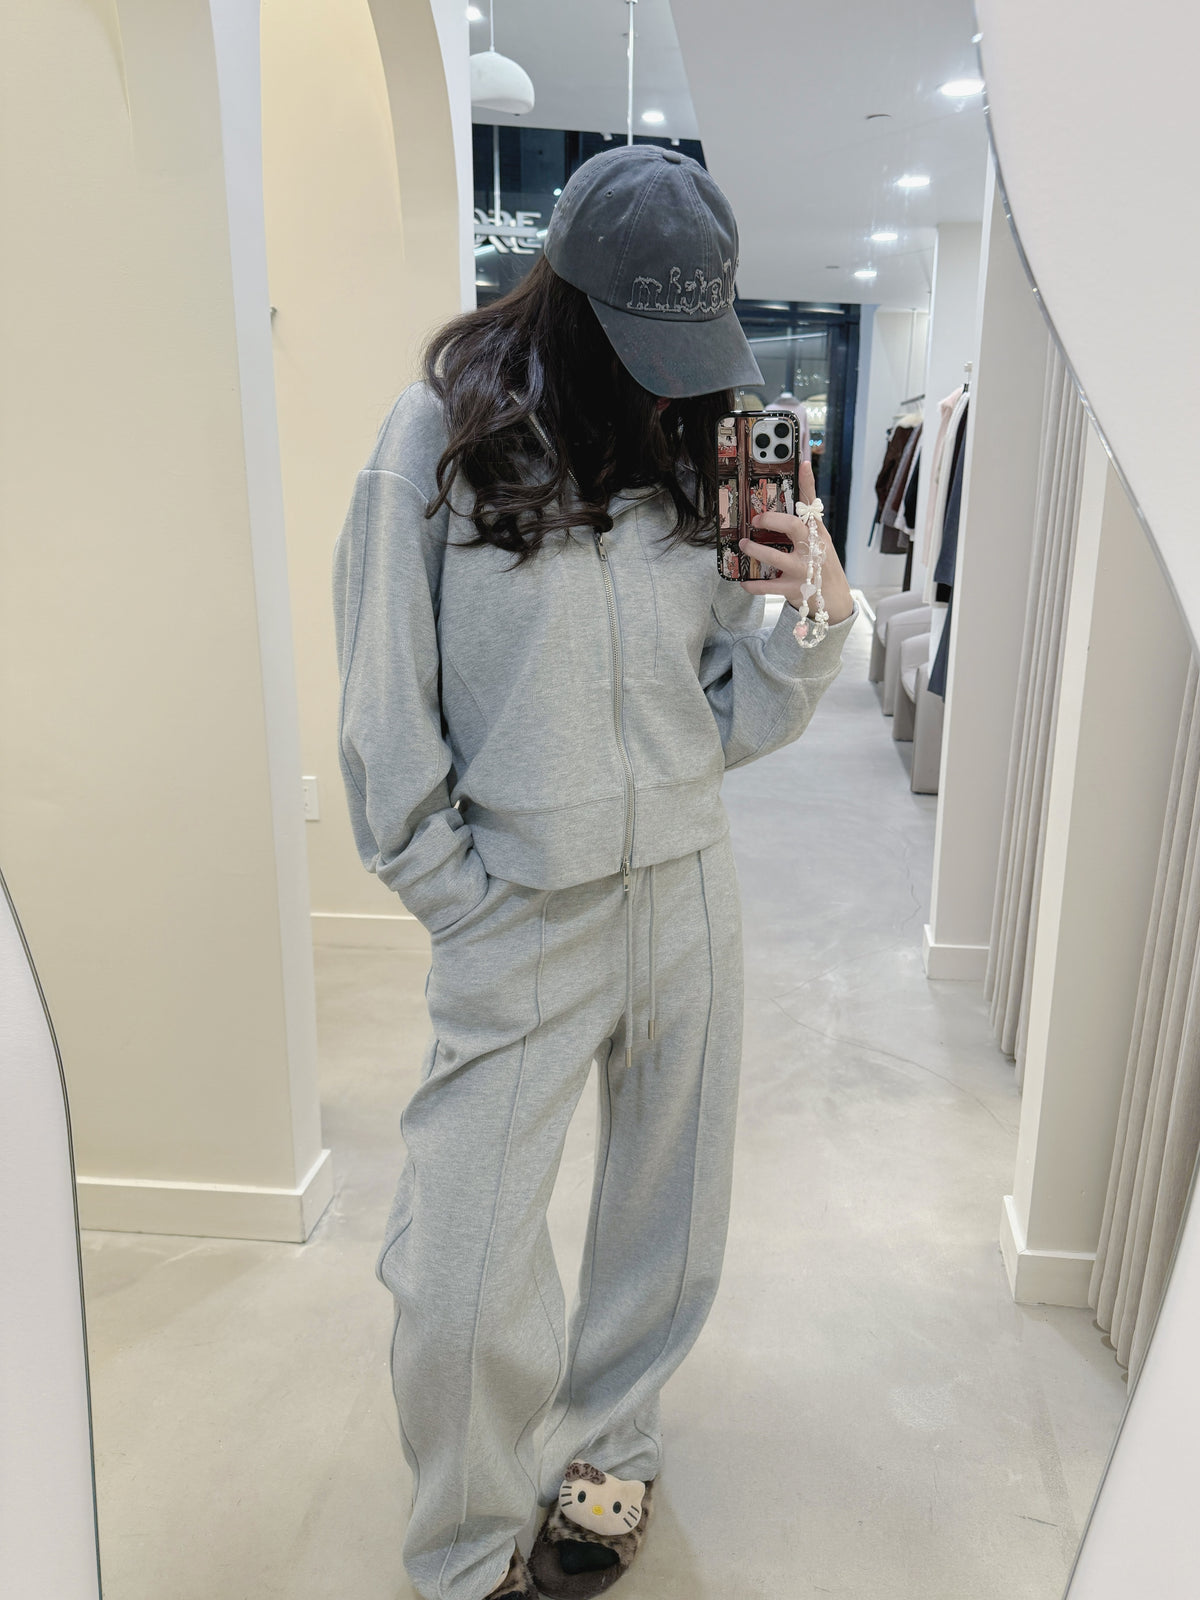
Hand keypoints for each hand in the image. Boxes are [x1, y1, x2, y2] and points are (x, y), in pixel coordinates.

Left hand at [738, 459, 854, 624]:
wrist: (835, 599)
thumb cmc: (822, 566)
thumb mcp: (820, 543)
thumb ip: (804, 528)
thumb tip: (782, 511)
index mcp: (817, 534)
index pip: (812, 504)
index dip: (808, 483)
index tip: (803, 464)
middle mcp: (812, 548)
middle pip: (793, 526)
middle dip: (771, 520)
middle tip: (757, 520)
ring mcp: (803, 569)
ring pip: (775, 557)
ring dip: (755, 551)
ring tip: (744, 545)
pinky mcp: (794, 588)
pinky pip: (768, 586)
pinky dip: (753, 584)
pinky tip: (744, 581)